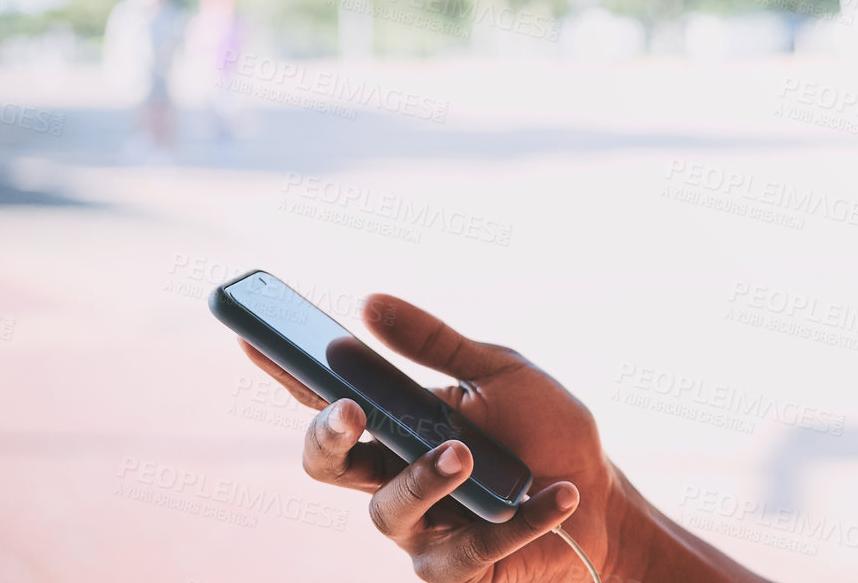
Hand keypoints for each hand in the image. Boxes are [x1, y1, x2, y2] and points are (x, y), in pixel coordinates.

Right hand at [241, 294, 635, 581]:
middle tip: (352, 409)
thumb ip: (438, 344)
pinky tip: (557, 493)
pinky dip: (519, 519)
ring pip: (389, 510)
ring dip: (427, 477)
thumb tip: (368, 302)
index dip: (286, 369)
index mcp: (397, 424)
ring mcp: (420, 527)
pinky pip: (468, 550)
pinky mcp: (456, 568)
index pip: (329, 395)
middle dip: (328, 435)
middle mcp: (394, 476)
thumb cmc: (545, 432)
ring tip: (466, 452)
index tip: (254, 331)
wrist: (603, 499)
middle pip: (327, 464)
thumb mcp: (501, 373)